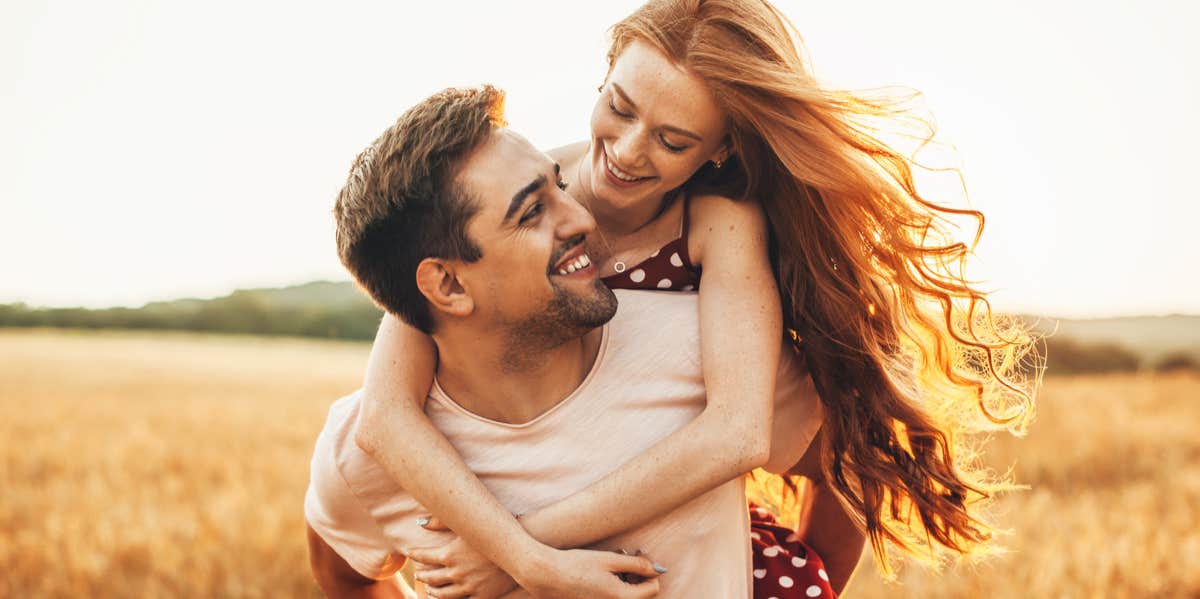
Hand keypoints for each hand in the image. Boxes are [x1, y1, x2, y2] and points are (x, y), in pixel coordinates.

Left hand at [408, 517, 518, 598]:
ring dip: (433, 591)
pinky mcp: (481, 596)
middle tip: (418, 574)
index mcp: (450, 555)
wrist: (520, 553)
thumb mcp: (467, 525)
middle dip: (422, 575)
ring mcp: (468, 587)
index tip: (410, 553)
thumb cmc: (494, 534)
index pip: (424, 556)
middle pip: (431, 577)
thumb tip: (420, 522)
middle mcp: (456, 573)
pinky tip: (448, 598)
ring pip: (443, 594)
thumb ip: (441, 521)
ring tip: (429, 588)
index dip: (415, 554)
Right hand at [516, 547, 664, 598]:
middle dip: (637, 579)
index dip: (649, 572)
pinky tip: (600, 579)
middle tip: (625, 563)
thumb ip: (636, 565)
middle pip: (640, 596)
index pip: (652, 589)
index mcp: (621, 598)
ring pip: (626, 598)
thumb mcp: (610, 560)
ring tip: (611, 571)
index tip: (639, 561)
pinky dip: (612, 590)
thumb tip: (658, 569)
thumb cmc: (577, 565)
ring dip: (625, 585)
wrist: (547, 575)